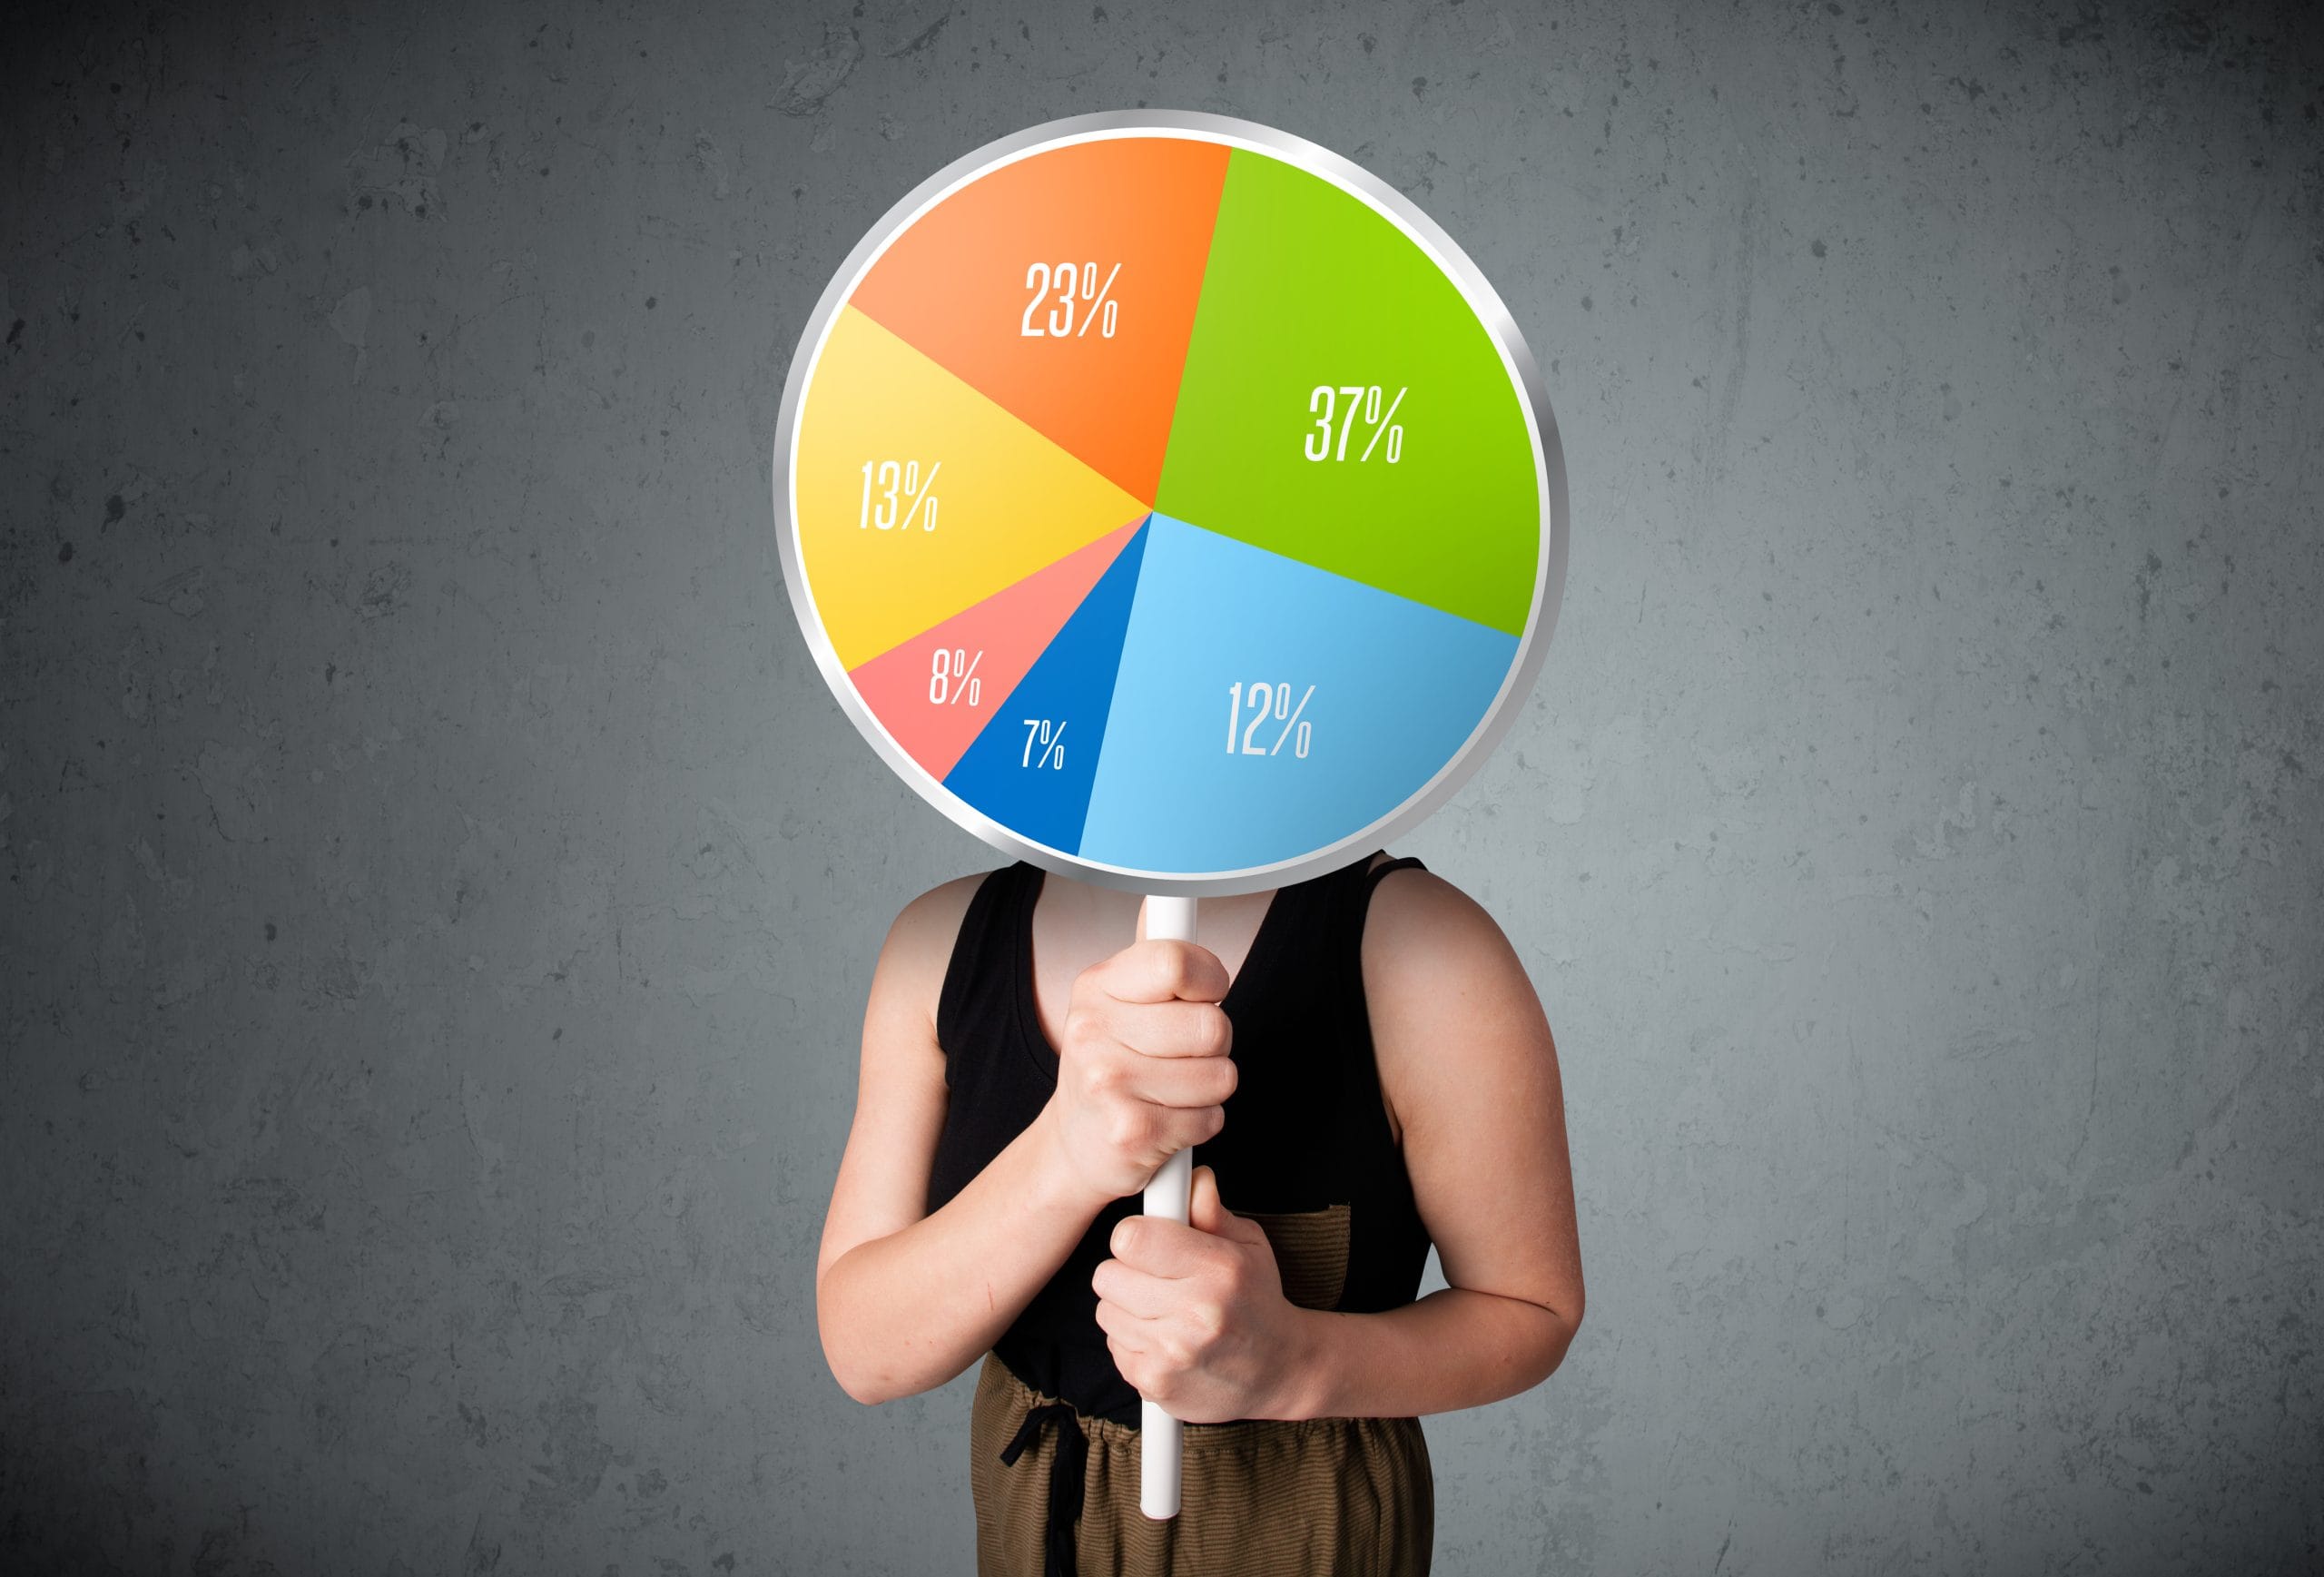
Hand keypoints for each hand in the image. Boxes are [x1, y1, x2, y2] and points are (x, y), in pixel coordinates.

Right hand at [1042, 937, 1237, 1204]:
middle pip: (1212, 1024)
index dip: (1210, 980)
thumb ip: (1152, 958)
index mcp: (1096, 987)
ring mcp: (1109, 1083)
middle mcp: (1093, 1030)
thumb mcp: (1117, 1002)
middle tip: (1182, 1055)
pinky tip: (1170, 1121)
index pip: (1177, 962)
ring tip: (1173, 1089)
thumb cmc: (1111, 1066)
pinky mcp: (1131, 1131)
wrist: (1076, 1144)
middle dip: (1214, 1045)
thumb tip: (1165, 898)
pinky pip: (1211, 1117)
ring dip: (1211, 1088)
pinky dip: (1202, 1123)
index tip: (1205, 994)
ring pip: (1221, 1074)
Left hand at [1092, 1166, 1318, 1422]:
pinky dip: (1132, 1343)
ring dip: (1127, 1309)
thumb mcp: (1248, 1247)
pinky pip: (1114, 1346)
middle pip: (1107, 1275)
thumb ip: (1211, 1213)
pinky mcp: (1155, 1383)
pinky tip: (1165, 1341)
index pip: (1131, 1238)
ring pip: (1106, 1312)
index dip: (1135, 1235)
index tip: (1150, 1242)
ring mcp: (1172, 1353)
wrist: (1279, 1371)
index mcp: (1218, 1269)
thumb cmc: (1258, 1299)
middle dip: (1126, 1272)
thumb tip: (1192, 1178)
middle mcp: (1195, 1313)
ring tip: (1164, 1312)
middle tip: (1156, 1278)